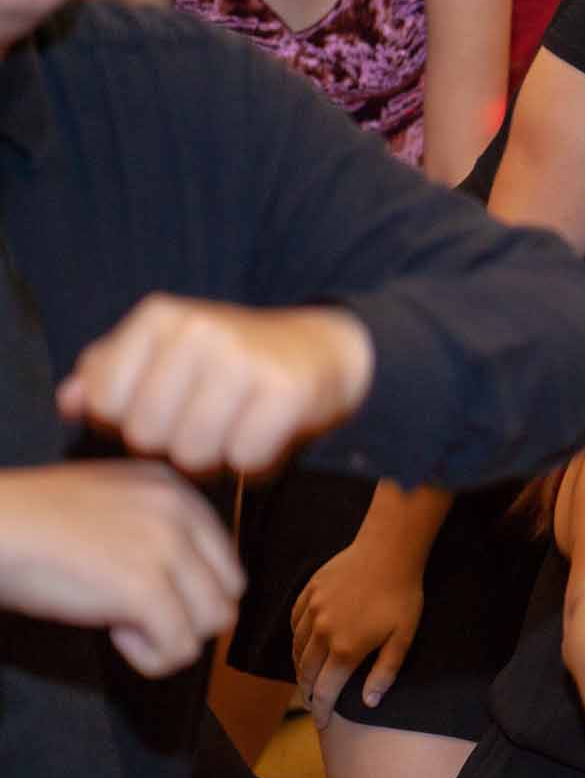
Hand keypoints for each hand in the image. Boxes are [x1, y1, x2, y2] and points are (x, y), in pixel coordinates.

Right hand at [0, 462, 242, 676]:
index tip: (147, 593)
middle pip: (228, 589)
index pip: (224, 556)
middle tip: (137, 614)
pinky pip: (180, 648)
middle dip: (188, 614)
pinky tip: (116, 637)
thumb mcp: (112, 503)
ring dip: (173, 637)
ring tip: (124, 625)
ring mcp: (166, 550)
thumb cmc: (32, 524)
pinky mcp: (144, 590)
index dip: (191, 588)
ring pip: (215, 621)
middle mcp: (181, 514)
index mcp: (176, 490)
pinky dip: (152, 658)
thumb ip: (157, 529)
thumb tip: (186, 584)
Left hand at [56, 298, 373, 475]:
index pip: (106, 405)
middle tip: (208, 422)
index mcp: (160, 317)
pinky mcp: (285, 390)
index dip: (134, 421)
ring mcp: (243, 358)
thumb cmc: (232, 361)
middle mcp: (198, 329)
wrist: (323, 349)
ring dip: (217, 457)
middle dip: (176, 443)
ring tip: (236, 430)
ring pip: (193, 454)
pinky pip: (245, 459)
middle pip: (147, 436)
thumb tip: (69, 402)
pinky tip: (267, 433)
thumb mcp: (166, 354)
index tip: (169, 406)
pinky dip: (257, 460)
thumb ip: (110, 374)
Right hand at [289, 540, 424, 727]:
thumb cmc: (401, 595)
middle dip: (308, 692)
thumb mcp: (403, 636)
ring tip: (307, 677)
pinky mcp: (309, 592)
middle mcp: (322, 632)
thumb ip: (385, 672)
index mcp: (346, 648)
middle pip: (306, 672)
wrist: (389, 550)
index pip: (326, 690)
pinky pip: (295, 622)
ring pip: (296, 649)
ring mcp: (313, 611)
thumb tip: (369, 702)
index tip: (322, 724)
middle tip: (312, 703)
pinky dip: (296, 638)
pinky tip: (303, 643)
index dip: (322, 710)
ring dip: (300, 667)